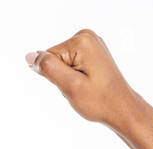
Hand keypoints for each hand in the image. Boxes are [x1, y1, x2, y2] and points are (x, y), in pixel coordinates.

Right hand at [26, 30, 141, 128]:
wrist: (122, 109)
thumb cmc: (100, 101)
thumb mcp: (70, 86)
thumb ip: (48, 68)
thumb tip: (30, 56)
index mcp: (81, 41)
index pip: (49, 58)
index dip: (56, 77)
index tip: (75, 84)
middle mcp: (86, 36)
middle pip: (56, 58)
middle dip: (62, 77)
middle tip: (80, 88)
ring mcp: (91, 43)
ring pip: (62, 63)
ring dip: (68, 78)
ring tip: (86, 87)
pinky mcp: (92, 51)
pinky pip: (71, 64)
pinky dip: (75, 76)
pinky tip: (88, 83)